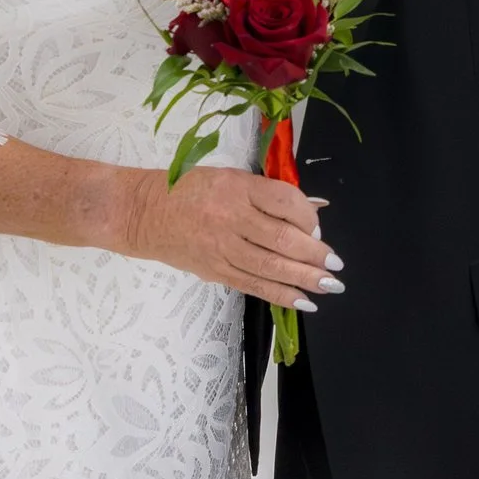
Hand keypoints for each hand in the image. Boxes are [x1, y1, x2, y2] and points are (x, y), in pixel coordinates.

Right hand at [117, 165, 341, 310]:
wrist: (142, 213)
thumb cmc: (188, 189)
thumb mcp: (230, 179)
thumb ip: (269, 195)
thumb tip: (314, 208)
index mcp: (237, 187)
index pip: (284, 201)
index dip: (308, 216)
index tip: (319, 226)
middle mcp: (231, 217)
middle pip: (282, 238)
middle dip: (314, 254)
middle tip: (335, 265)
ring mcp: (222, 248)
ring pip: (271, 266)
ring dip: (305, 278)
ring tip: (329, 285)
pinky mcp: (216, 271)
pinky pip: (254, 285)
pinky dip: (281, 294)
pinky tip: (303, 300)